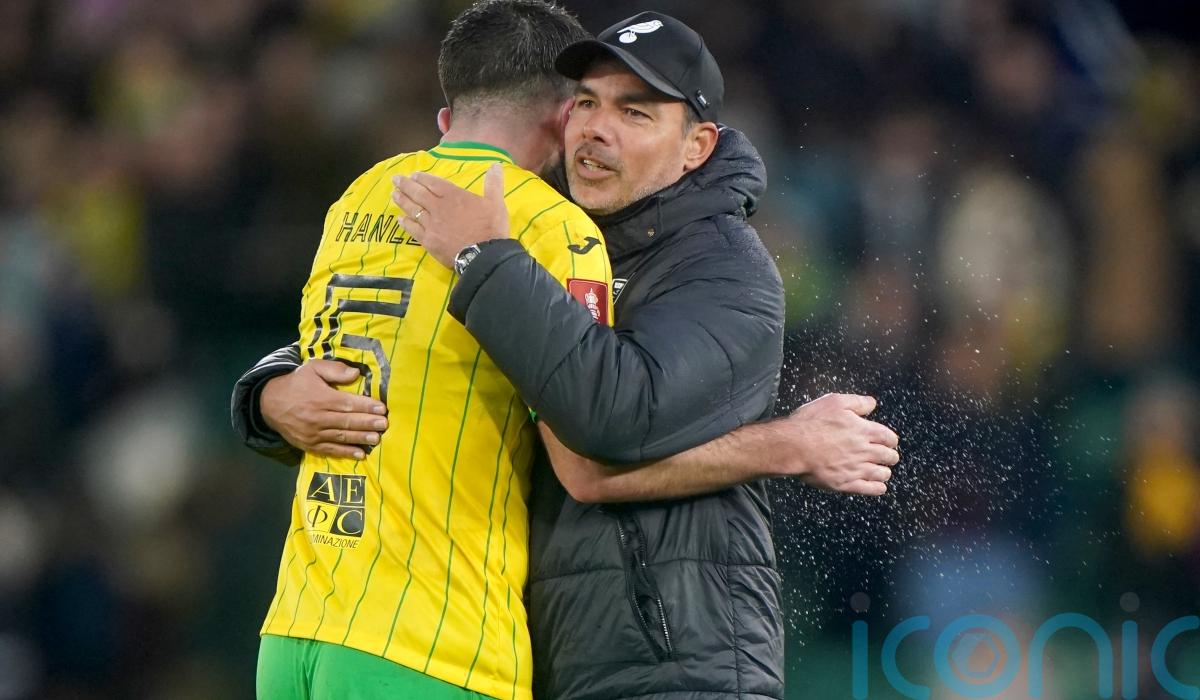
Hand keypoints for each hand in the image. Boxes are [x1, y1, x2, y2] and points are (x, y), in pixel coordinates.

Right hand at [260, 359, 388, 459]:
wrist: (269, 403)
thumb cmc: (296, 384)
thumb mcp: (312, 369)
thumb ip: (334, 370)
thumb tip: (356, 373)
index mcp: (321, 398)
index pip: (348, 403)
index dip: (366, 406)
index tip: (382, 408)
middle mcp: (318, 417)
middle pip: (347, 421)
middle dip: (367, 423)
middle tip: (384, 424)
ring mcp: (313, 433)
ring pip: (341, 437)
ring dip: (360, 438)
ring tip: (377, 439)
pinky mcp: (309, 445)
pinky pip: (330, 450)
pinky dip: (346, 453)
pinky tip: (360, 454)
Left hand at [391, 163, 509, 267]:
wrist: (483, 254)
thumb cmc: (490, 228)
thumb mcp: (496, 203)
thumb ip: (493, 183)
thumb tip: (496, 165)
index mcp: (453, 196)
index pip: (433, 183)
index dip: (422, 178)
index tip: (413, 175)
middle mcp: (438, 207)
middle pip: (418, 194)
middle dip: (405, 185)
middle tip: (395, 179)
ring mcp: (431, 224)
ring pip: (413, 209)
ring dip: (402, 200)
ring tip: (394, 194)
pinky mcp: (428, 240)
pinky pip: (413, 229)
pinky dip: (406, 223)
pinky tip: (400, 219)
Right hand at [774, 393, 899, 495]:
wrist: (793, 447)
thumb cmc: (810, 424)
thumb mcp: (834, 402)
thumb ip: (857, 402)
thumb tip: (872, 404)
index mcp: (864, 430)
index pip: (889, 438)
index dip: (890, 440)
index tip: (889, 442)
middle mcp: (864, 451)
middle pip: (889, 456)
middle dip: (890, 456)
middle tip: (887, 456)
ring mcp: (856, 469)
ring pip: (882, 474)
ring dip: (884, 472)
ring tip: (881, 471)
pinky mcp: (845, 483)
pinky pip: (870, 489)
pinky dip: (878, 488)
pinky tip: (878, 486)